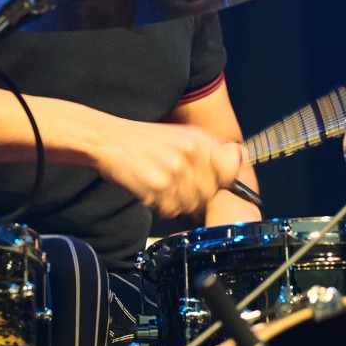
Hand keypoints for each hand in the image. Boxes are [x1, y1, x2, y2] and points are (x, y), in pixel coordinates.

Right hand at [93, 118, 242, 219]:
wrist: (110, 141)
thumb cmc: (146, 140)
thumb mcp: (182, 135)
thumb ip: (208, 151)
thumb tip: (235, 166)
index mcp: (199, 140)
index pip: (230, 171)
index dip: (224, 183)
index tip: (216, 187)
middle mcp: (191, 154)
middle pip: (210, 193)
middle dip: (198, 196)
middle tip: (182, 191)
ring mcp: (175, 172)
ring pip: (192, 204)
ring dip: (180, 203)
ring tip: (165, 190)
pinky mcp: (158, 188)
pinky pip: (172, 210)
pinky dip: (164, 207)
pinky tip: (154, 192)